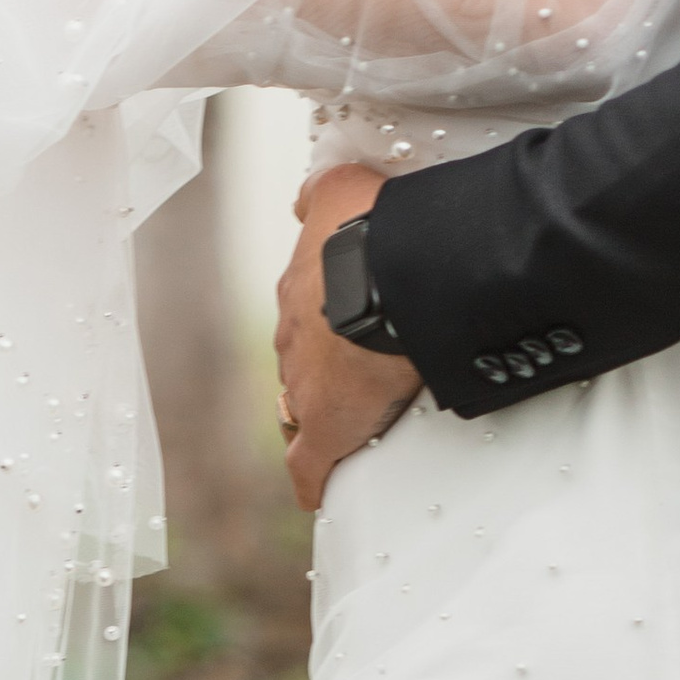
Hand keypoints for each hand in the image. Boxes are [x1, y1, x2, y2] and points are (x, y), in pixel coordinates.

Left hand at [273, 164, 419, 512]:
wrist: (386, 276)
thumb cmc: (371, 227)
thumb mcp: (342, 187)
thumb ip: (322, 192)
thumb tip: (304, 199)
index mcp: (300, 288)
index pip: (305, 312)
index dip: (327, 321)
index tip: (348, 327)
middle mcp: (293, 337)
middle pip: (303, 360)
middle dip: (327, 366)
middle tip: (364, 369)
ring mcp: (305, 387)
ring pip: (305, 406)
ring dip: (328, 413)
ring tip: (360, 420)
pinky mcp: (325, 431)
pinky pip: (310, 467)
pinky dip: (315, 479)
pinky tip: (320, 491)